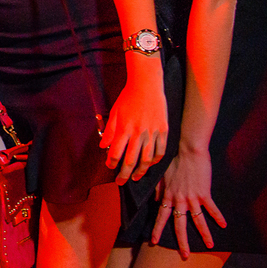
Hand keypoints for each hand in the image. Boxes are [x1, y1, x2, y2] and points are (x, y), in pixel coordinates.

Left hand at [100, 67, 167, 182]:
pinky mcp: (163, 131)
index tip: (110, 167)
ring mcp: (152, 133)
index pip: (116, 153)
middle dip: (124, 174)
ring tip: (135, 177)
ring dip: (140, 171)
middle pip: (130, 160)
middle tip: (121, 182)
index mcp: (124, 129)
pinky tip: (150, 164)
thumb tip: (103, 147)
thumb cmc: (128, 98)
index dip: (112, 163)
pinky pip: (160, 151)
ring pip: (147, 159)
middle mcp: (138, 133)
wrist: (146, 85)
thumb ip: (109, 131)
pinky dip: (155, 160)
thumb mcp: (115, 113)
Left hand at [150, 148, 226, 258]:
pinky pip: (211, 209)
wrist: (189, 152)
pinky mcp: (204, 193)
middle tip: (185, 255)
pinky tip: (223, 225)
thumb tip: (155, 200)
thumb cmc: (176, 162)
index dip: (158, 230)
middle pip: (179, 225)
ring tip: (210, 246)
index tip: (154, 241)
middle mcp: (178, 200)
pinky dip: (217, 217)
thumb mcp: (162, 176)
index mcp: (168, 196)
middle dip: (182, 242)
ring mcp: (191, 198)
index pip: (161, 217)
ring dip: (204, 234)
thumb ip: (158, 189)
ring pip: (197, 221)